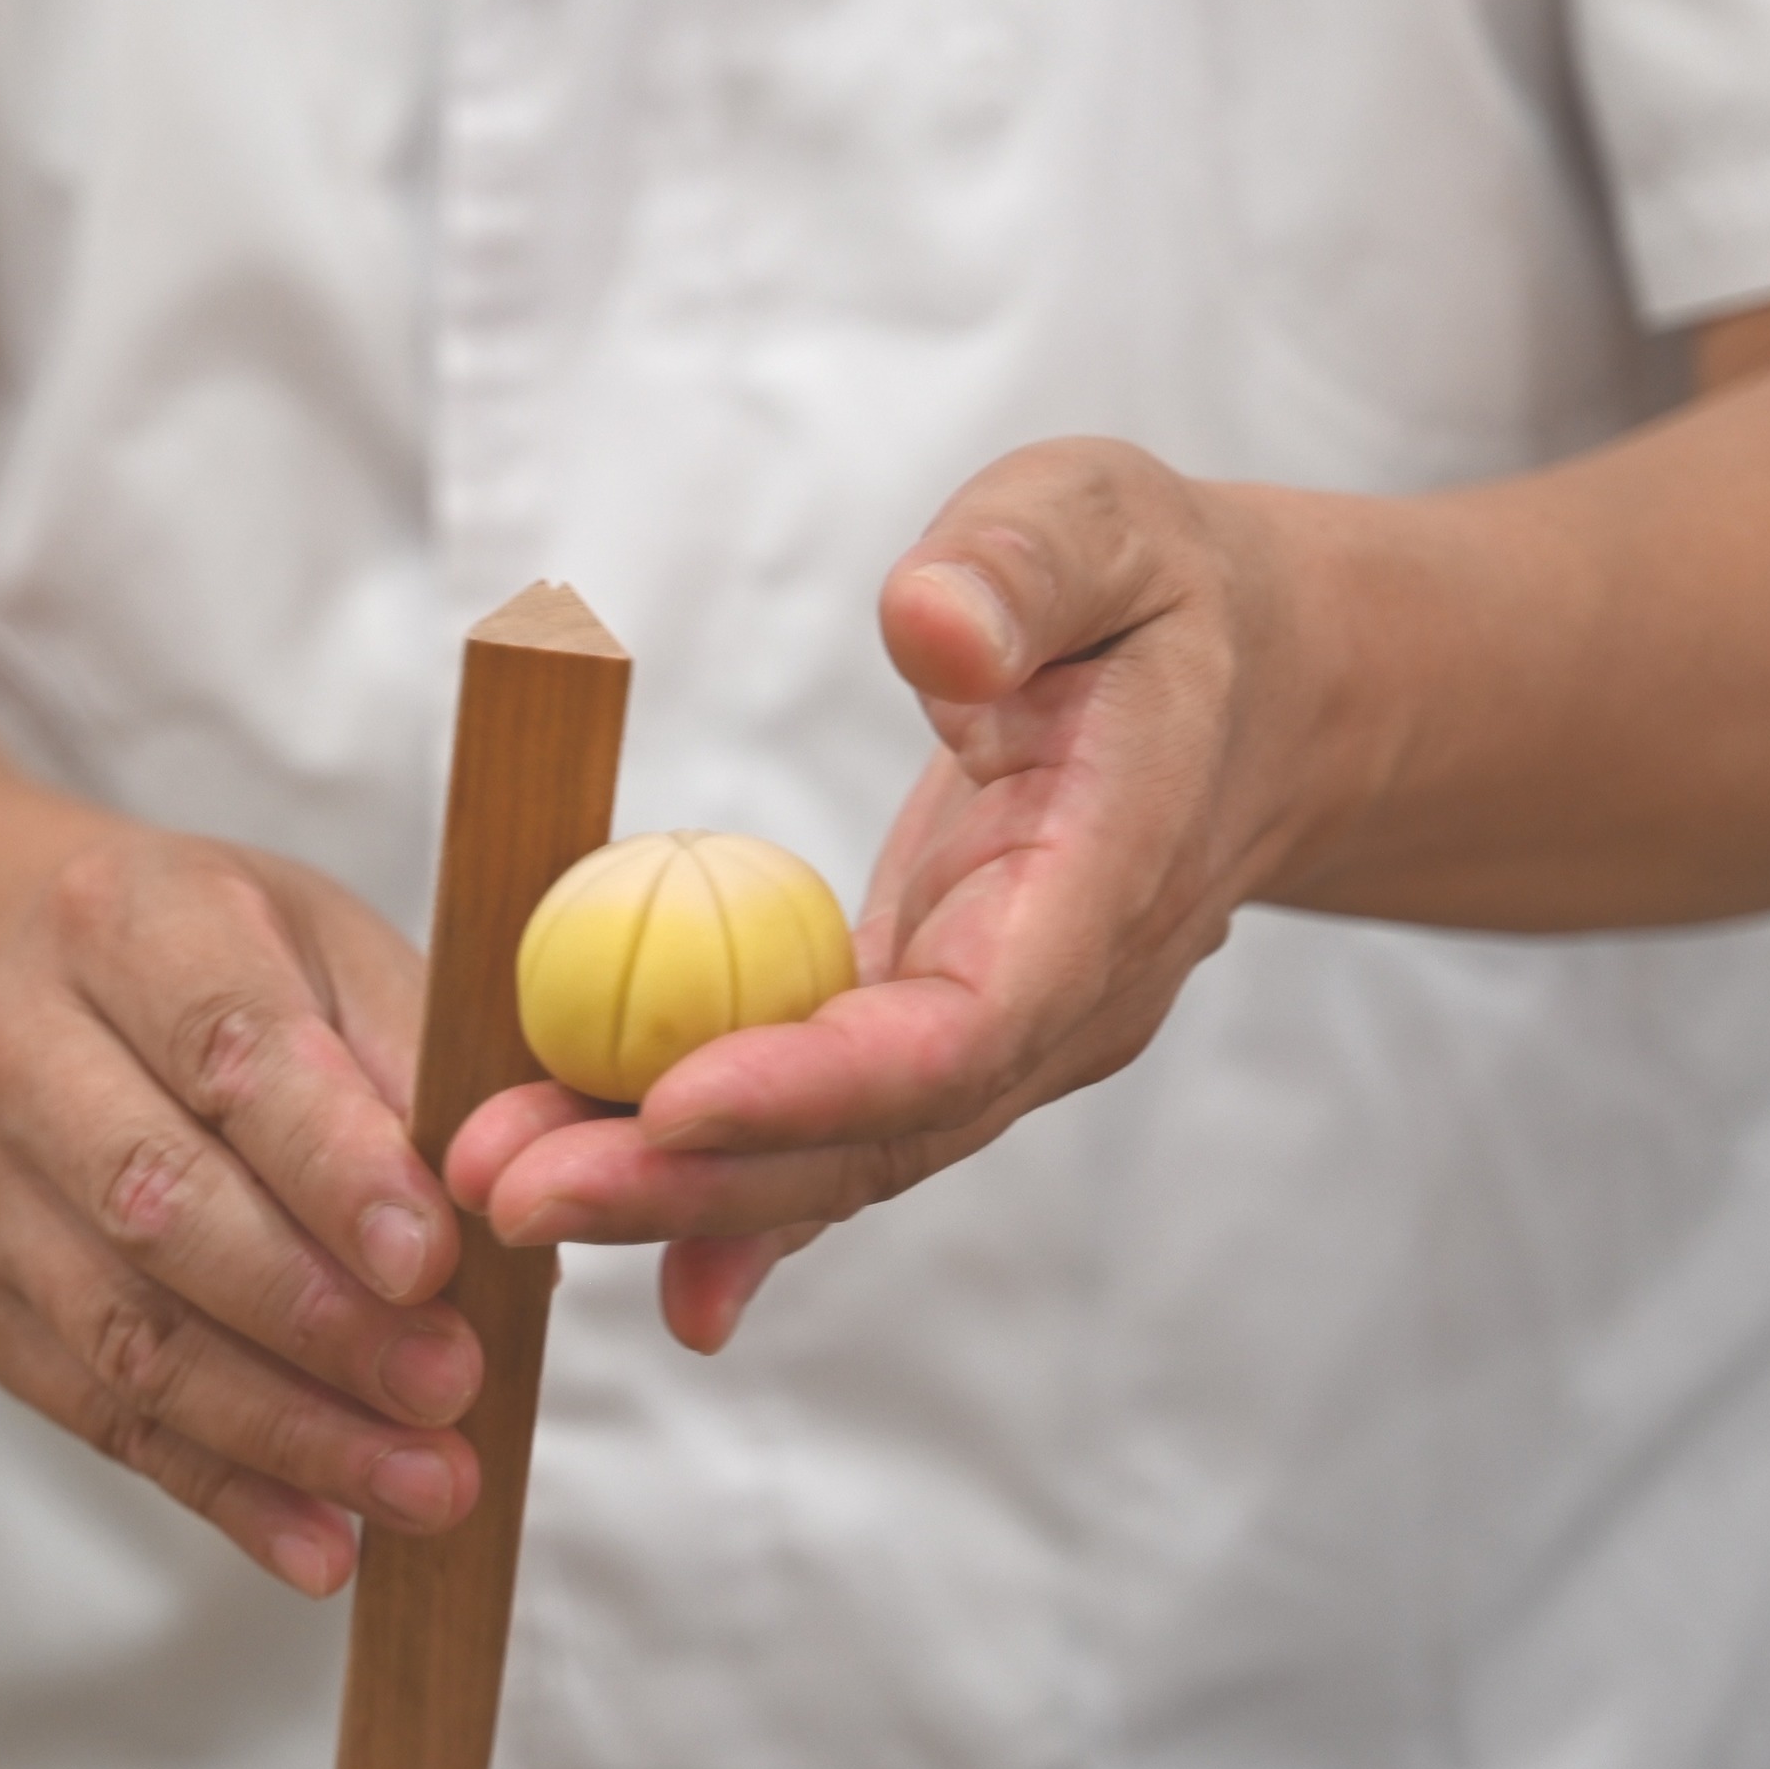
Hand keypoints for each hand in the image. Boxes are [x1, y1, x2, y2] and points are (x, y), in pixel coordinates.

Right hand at [0, 825, 492, 1595]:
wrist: (40, 980)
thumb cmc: (235, 967)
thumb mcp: (343, 952)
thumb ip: (429, 1059)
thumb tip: (517, 1189)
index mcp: (127, 922)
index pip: (230, 1051)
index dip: (334, 1167)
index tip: (435, 1262)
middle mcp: (20, 1043)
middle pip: (160, 1205)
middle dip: (319, 1320)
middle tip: (450, 1394)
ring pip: (127, 1331)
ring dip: (284, 1431)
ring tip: (422, 1489)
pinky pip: (98, 1409)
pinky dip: (219, 1487)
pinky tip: (322, 1541)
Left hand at [448, 439, 1341, 1348]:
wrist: (1269, 695)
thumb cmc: (1165, 596)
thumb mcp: (1107, 522)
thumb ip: (1023, 565)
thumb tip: (932, 631)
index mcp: (1104, 879)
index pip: (963, 1025)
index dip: (817, 1079)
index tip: (668, 1098)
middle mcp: (1060, 998)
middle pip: (879, 1131)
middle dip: (693, 1177)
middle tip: (512, 1186)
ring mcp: (1006, 1035)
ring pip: (847, 1151)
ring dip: (676, 1192)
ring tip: (501, 1187)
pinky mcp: (947, 1032)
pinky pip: (839, 1130)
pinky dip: (733, 1196)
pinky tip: (627, 1245)